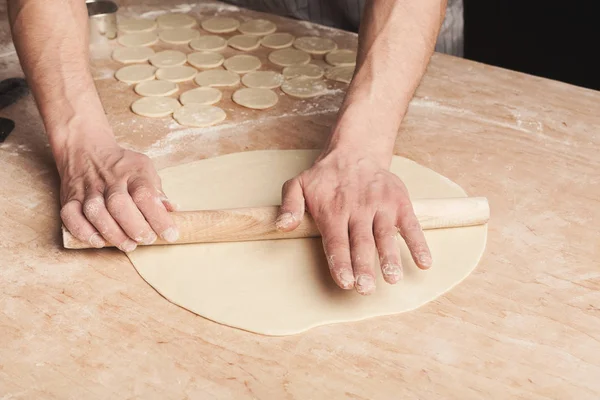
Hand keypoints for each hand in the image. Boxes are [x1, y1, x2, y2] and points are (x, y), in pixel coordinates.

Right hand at [57, 134, 178, 251]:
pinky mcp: (69, 198)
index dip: (158, 217)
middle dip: (135, 226)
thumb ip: (157, 191)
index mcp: (132, 173)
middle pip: (119, 204)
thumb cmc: (122, 165)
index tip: (170, 234)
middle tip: (147, 239)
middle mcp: (109, 181)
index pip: (145, 194)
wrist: (85, 148)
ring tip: (128, 245)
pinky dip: (83, 231)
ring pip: (95, 212)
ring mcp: (88, 190)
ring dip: (112, 232)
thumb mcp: (145, 169)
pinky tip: (99, 241)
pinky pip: (71, 216)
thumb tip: (173, 210)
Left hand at [275, 149, 431, 294]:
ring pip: (386, 235)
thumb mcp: (298, 185)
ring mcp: (381, 206)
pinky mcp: (400, 203)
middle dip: (364, 267)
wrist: (355, 152)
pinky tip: (424, 263)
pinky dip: (419, 243)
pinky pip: (411, 224)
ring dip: (390, 257)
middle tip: (365, 289)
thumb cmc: (325, 178)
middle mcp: (358, 209)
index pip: (336, 241)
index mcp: (333, 210)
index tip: (345, 281)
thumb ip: (290, 206)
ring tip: (392, 278)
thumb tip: (283, 226)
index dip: (340, 262)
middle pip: (361, 242)